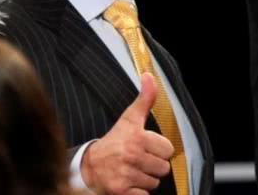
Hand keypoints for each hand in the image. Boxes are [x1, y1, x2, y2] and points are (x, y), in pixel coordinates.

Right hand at [81, 73, 173, 194]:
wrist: (89, 166)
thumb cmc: (114, 141)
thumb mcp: (129, 118)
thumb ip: (145, 98)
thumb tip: (149, 75)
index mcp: (137, 137)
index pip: (168, 149)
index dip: (159, 149)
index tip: (147, 146)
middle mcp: (132, 156)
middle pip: (164, 167)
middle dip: (154, 165)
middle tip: (140, 159)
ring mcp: (126, 175)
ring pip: (155, 182)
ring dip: (146, 178)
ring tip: (133, 170)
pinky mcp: (121, 191)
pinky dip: (139, 192)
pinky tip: (129, 182)